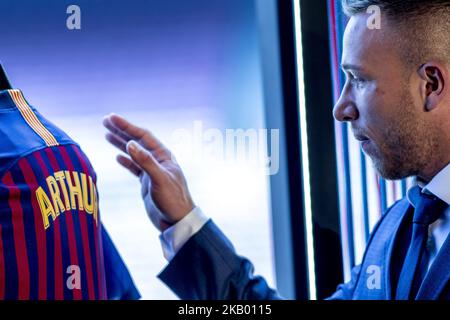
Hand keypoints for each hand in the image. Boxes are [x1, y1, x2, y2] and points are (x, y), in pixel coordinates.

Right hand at [103, 114, 194, 231]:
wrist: (177, 220)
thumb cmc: (173, 200)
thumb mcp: (159, 179)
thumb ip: (145, 161)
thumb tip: (130, 144)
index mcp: (163, 156)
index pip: (142, 136)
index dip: (126, 126)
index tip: (111, 118)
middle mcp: (158, 160)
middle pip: (137, 141)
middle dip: (121, 130)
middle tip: (105, 121)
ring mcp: (152, 171)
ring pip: (134, 152)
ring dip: (121, 143)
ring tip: (106, 134)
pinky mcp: (148, 182)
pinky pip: (135, 167)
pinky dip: (126, 161)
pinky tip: (117, 156)